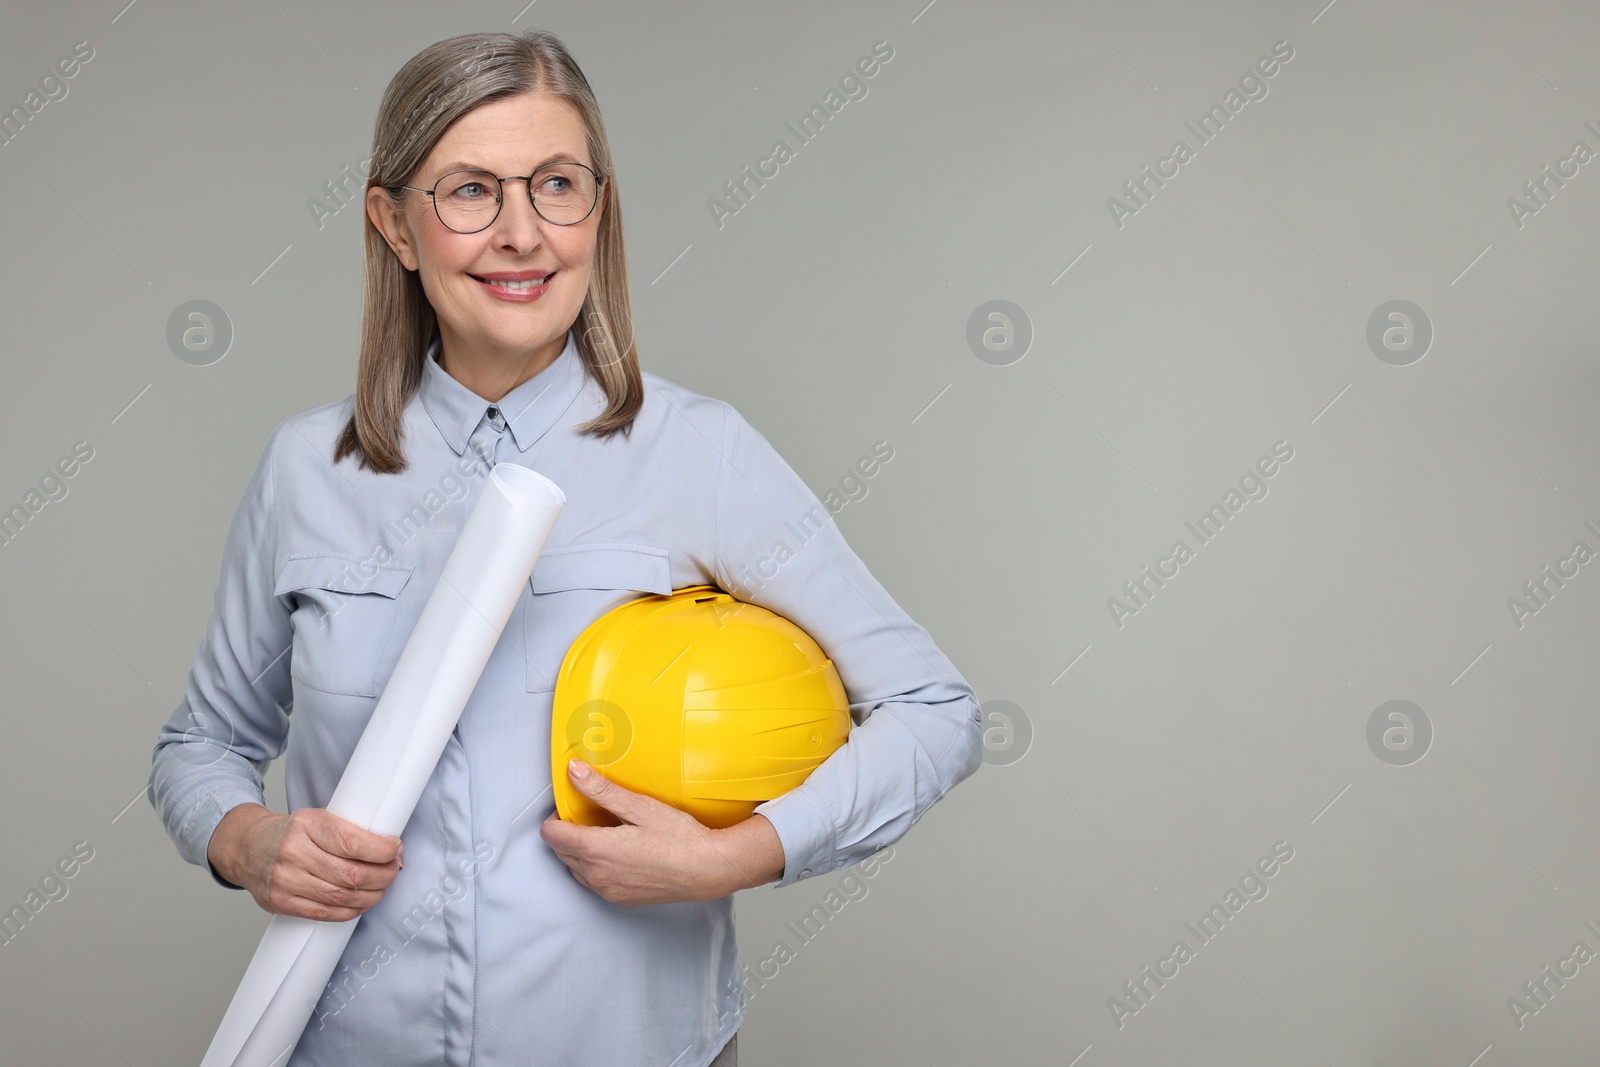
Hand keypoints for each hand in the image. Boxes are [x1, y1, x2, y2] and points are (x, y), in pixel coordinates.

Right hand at [207, 803, 403, 920]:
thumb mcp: (317, 818)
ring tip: (381, 888)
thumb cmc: (290, 833)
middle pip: (351, 874)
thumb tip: (389, 848)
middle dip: (382, 876)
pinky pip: (324, 914)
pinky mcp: (281, 902)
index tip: (395, 850)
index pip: (352, 842)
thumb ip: (349, 830)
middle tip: (392, 871)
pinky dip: (350, 911)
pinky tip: (360, 904)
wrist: (249, 847)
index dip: (381, 850)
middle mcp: (294, 852)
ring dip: (370, 896)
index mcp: (307, 824)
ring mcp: (285, 879)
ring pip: (341, 897)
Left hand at [540, 760, 785, 905]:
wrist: (708, 869)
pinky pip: (594, 882)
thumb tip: (574, 771)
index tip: (572, 805)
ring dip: (580, 851)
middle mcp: (596, 875)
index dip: (556, 816)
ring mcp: (607, 890)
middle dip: (567, 832)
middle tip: (590, 814)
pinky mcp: (620, 899)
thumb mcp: (639, 806)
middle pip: (560, 851)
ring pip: (575, 868)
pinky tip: (620, 852)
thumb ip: (601, 790)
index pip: (551, 835)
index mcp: (595, 850)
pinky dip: (596, 866)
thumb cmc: (679, 838)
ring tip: (606, 833)